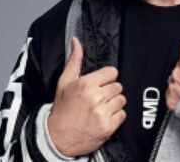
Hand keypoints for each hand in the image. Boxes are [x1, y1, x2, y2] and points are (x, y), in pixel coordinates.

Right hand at [47, 37, 126, 156]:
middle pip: (118, 86)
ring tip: (101, 108)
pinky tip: (104, 118)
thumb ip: (74, 60)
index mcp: (86, 84)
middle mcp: (96, 97)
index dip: (107, 78)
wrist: (57, 138)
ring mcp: (102, 113)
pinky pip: (122, 115)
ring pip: (121, 100)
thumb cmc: (62, 109)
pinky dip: (115, 117)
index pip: (112, 72)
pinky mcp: (108, 127)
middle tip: (99, 98)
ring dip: (114, 104)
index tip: (101, 84)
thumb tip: (76, 41)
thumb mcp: (64, 82)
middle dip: (110, 91)